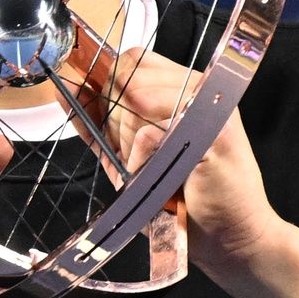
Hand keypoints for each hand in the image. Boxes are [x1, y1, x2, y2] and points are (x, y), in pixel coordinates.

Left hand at [106, 47, 284, 279]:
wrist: (230, 238)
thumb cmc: (181, 200)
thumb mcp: (131, 154)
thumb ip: (102, 121)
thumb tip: (68, 85)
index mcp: (186, 87)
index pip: (133, 59)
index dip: (111, 87)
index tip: (111, 126)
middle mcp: (201, 88)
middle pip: (129, 78)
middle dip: (118, 124)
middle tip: (140, 161)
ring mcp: (209, 107)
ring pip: (136, 103)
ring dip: (131, 146)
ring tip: (153, 172)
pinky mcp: (211, 133)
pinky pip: (150, 135)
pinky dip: (142, 163)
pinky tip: (158, 179)